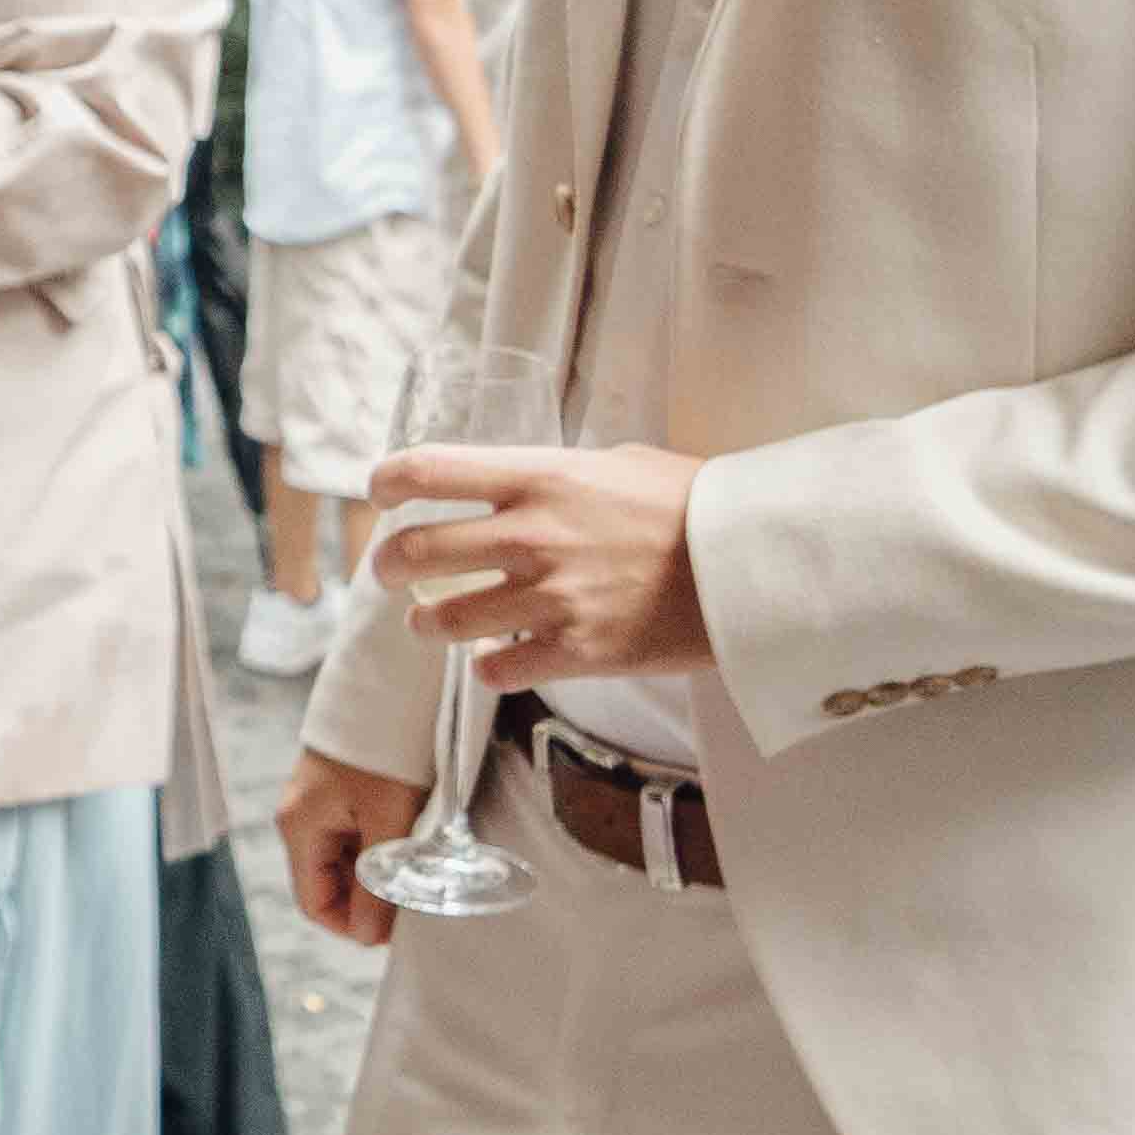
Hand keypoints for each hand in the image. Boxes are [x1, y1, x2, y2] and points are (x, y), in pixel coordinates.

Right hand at [279, 749, 423, 948]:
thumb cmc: (383, 751)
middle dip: (369, 898)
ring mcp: (317, 805)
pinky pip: (353, 836)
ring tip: (416, 865)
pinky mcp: (336, 793)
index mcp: (299, 828)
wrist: (386, 687)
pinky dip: (379, 847)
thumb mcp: (387, 820)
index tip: (395, 927)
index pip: (314, 903)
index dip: (353, 924)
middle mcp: (300, 819)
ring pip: (344, 862)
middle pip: (328, 884)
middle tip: (414, 896)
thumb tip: (369, 936)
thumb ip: (377, 881)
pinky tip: (408, 839)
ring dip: (378, 872)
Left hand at [373, 442, 711, 688]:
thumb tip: (525, 483)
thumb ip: (560, 475)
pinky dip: (488, 669)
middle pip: (415, 552)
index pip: (428, 470)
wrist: (754, 564)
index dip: (386, 483)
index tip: (379, 493)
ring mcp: (551, 598)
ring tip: (428, 623)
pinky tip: (495, 660)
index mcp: (540, 477)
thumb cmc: (696, 504)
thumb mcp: (620, 462)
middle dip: (389, 565)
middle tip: (390, 570)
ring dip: (426, 624)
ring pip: (442, 622)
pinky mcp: (577, 652)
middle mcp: (532, 535)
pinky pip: (497, 671)